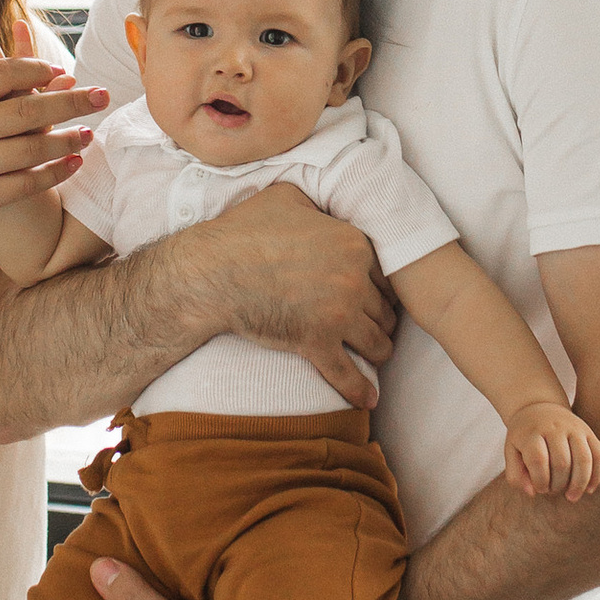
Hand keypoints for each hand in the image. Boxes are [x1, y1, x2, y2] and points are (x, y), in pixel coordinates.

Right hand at [0, 15, 102, 230]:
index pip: (2, 74)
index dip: (36, 70)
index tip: (61, 70)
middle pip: (27, 111)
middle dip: (72, 102)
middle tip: (102, 95)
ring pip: (33, 150)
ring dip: (69, 140)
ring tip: (90, 132)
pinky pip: (27, 184)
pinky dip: (55, 173)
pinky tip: (75, 163)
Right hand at [194, 181, 396, 409]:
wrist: (212, 272)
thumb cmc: (243, 232)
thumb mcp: (286, 198)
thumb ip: (317, 202)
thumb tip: (324, 203)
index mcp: (353, 244)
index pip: (386, 274)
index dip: (383, 288)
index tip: (379, 298)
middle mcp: (353, 280)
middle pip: (385, 311)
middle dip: (383, 321)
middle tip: (379, 330)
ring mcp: (337, 314)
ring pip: (376, 343)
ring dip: (377, 352)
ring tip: (375, 358)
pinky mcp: (316, 343)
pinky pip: (347, 373)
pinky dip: (360, 389)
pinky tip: (368, 400)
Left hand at [503, 401, 599, 501]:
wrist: (538, 408)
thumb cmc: (524, 437)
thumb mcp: (511, 452)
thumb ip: (515, 475)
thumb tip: (532, 492)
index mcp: (532, 432)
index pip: (538, 460)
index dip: (540, 481)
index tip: (539, 488)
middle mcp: (555, 427)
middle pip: (562, 462)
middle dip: (558, 485)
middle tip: (553, 491)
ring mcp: (575, 428)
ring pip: (584, 460)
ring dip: (579, 484)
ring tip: (571, 497)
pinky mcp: (589, 432)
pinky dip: (597, 475)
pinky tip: (589, 489)